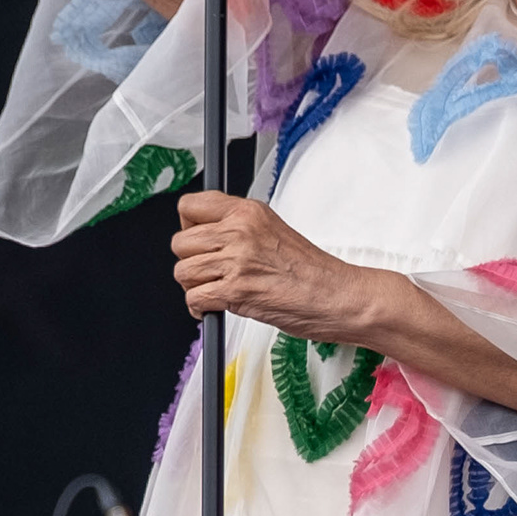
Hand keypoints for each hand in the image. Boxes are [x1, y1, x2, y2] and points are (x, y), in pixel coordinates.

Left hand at [173, 192, 388, 344]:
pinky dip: (199, 309)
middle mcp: (239, 231)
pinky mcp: (235, 291)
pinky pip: (193, 298)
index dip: (187, 227)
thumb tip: (205, 237)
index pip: (190, 206)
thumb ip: (238, 229)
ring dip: (194, 287)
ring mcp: (236, 261)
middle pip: (180, 242)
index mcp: (247, 213)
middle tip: (209, 273)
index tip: (197, 241)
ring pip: (183, 272)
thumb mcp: (272, 231)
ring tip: (216, 291)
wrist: (336, 296)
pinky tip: (216, 308)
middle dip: (190, 262)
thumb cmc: (311, 271)